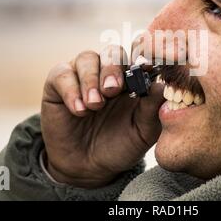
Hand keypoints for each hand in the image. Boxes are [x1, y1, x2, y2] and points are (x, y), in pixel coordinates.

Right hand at [40, 45, 163, 187]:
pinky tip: (79, 111)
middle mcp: (108, 71)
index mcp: (134, 78)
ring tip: (95, 105)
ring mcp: (83, 75)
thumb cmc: (120, 145)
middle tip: (113, 90)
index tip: (146, 65)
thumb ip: (152, 109)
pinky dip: (71, 91)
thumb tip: (162, 86)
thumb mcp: (142, 132)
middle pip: (113, 52)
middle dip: (113, 68)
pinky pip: (62, 74)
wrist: (88, 168)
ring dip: (91, 79)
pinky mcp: (58, 84)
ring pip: (87, 58)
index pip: (139, 55)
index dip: (143, 55)